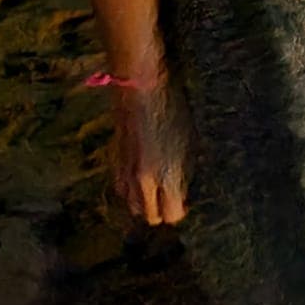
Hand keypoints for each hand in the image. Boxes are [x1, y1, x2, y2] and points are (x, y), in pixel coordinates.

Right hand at [110, 78, 188, 225]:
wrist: (139, 87)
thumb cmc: (173, 108)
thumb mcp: (190, 140)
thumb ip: (185, 172)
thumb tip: (182, 191)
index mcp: (168, 177)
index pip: (172, 215)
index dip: (180, 208)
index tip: (184, 198)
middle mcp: (144, 183)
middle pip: (151, 217)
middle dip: (162, 209)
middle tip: (170, 194)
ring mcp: (126, 175)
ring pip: (133, 207)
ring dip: (144, 202)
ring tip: (155, 186)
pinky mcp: (114, 164)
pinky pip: (122, 190)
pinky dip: (131, 190)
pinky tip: (139, 177)